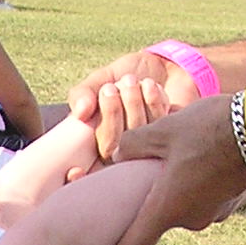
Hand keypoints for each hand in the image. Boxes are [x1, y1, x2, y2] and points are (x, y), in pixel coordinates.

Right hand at [68, 47, 202, 164]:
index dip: (78, 180)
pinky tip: (149, 86)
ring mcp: (148, 146)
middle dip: (111, 112)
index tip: (74, 171)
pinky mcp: (171, 136)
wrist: (162, 64)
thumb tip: (80, 113)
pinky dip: (152, 100)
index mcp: (99, 144)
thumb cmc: (126, 76)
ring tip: (130, 80)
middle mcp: (122, 152)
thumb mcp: (99, 80)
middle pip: (111, 147)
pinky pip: (158, 124)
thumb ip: (83, 94)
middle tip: (111, 87)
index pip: (85, 174)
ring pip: (136, 133)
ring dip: (132, 102)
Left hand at [108, 95, 245, 244]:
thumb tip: (116, 154)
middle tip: (149, 167)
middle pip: (158, 221)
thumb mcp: (162, 130)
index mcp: (167, 210)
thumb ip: (131, 145)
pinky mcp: (231, 202)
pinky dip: (198, 182)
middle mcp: (190, 221)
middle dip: (151, 197)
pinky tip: (203, 154)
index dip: (119, 242)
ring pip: (182, 206)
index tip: (117, 222)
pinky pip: (203, 197)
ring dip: (177, 186)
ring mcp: (213, 214)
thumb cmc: (210, 129)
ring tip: (180, 154)